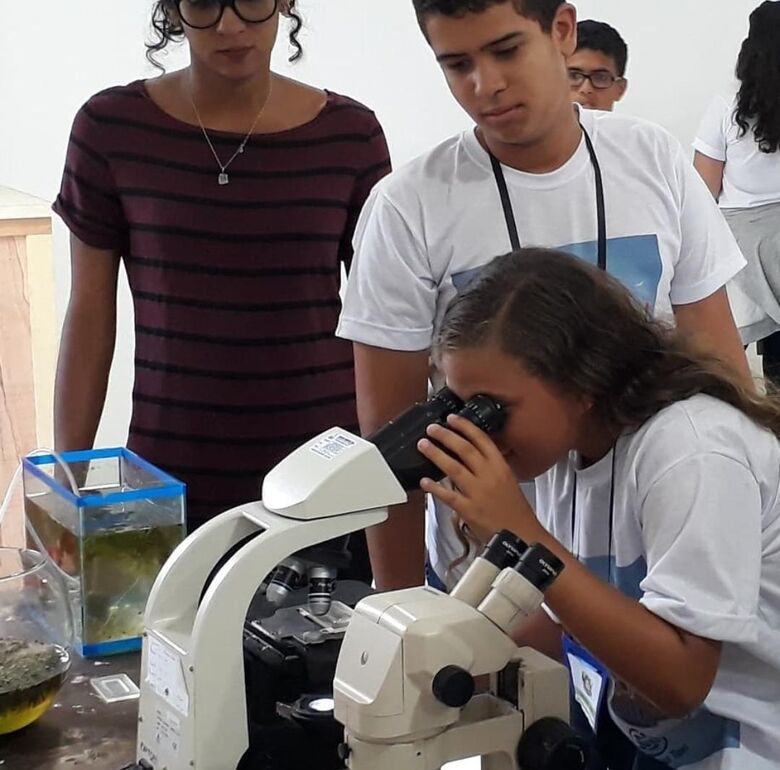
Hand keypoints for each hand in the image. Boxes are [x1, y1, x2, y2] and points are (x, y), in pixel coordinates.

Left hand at [418, 415, 544, 543]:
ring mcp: (478, 493)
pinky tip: (424, 481)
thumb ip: (492, 467)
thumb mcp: (509, 481)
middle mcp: (490, 476)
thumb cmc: (515, 511)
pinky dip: (435, 488)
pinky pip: (448, 496)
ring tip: (423, 445)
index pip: (482, 440)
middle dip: (446, 436)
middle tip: (432, 429)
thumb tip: (474, 455)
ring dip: (436, 454)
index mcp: (501, 467)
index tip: (452, 419)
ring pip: (454, 469)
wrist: (522, 537)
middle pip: (465, 450)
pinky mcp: (469, 510)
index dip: (465, 427)